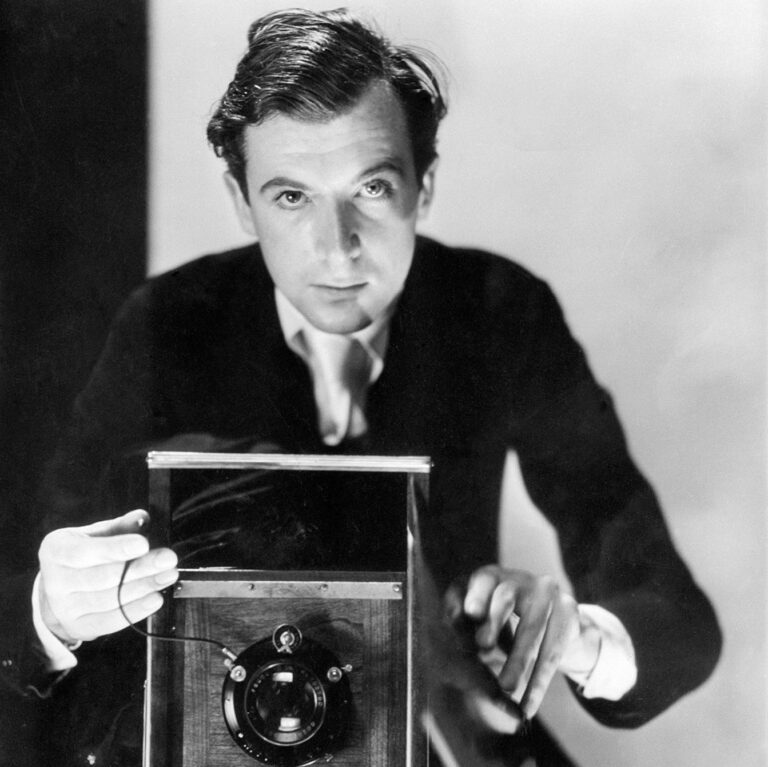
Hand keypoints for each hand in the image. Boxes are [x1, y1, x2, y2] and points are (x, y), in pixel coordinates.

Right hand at [38, 509, 178, 643]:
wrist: (61, 586)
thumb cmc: (84, 553)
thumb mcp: (96, 533)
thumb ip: (120, 526)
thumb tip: (142, 518)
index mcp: (56, 550)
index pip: (86, 551)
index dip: (116, 548)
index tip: (144, 544)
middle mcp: (55, 581)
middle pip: (104, 577)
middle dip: (141, 568)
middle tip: (168, 560)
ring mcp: (64, 608)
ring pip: (111, 599)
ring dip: (145, 587)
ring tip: (168, 575)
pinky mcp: (78, 626)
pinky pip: (110, 621)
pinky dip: (135, 610)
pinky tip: (155, 598)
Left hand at [463, 565, 596, 719]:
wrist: (551, 613)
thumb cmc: (497, 615)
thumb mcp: (479, 614)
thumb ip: (463, 619)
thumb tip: (452, 622)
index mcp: (492, 576)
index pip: (482, 581)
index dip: (476, 596)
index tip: (469, 613)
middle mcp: (521, 579)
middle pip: (505, 599)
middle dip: (494, 621)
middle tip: (482, 645)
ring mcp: (548, 594)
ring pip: (531, 630)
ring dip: (518, 661)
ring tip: (505, 688)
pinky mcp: (568, 614)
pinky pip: (553, 653)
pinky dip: (538, 683)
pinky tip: (528, 705)